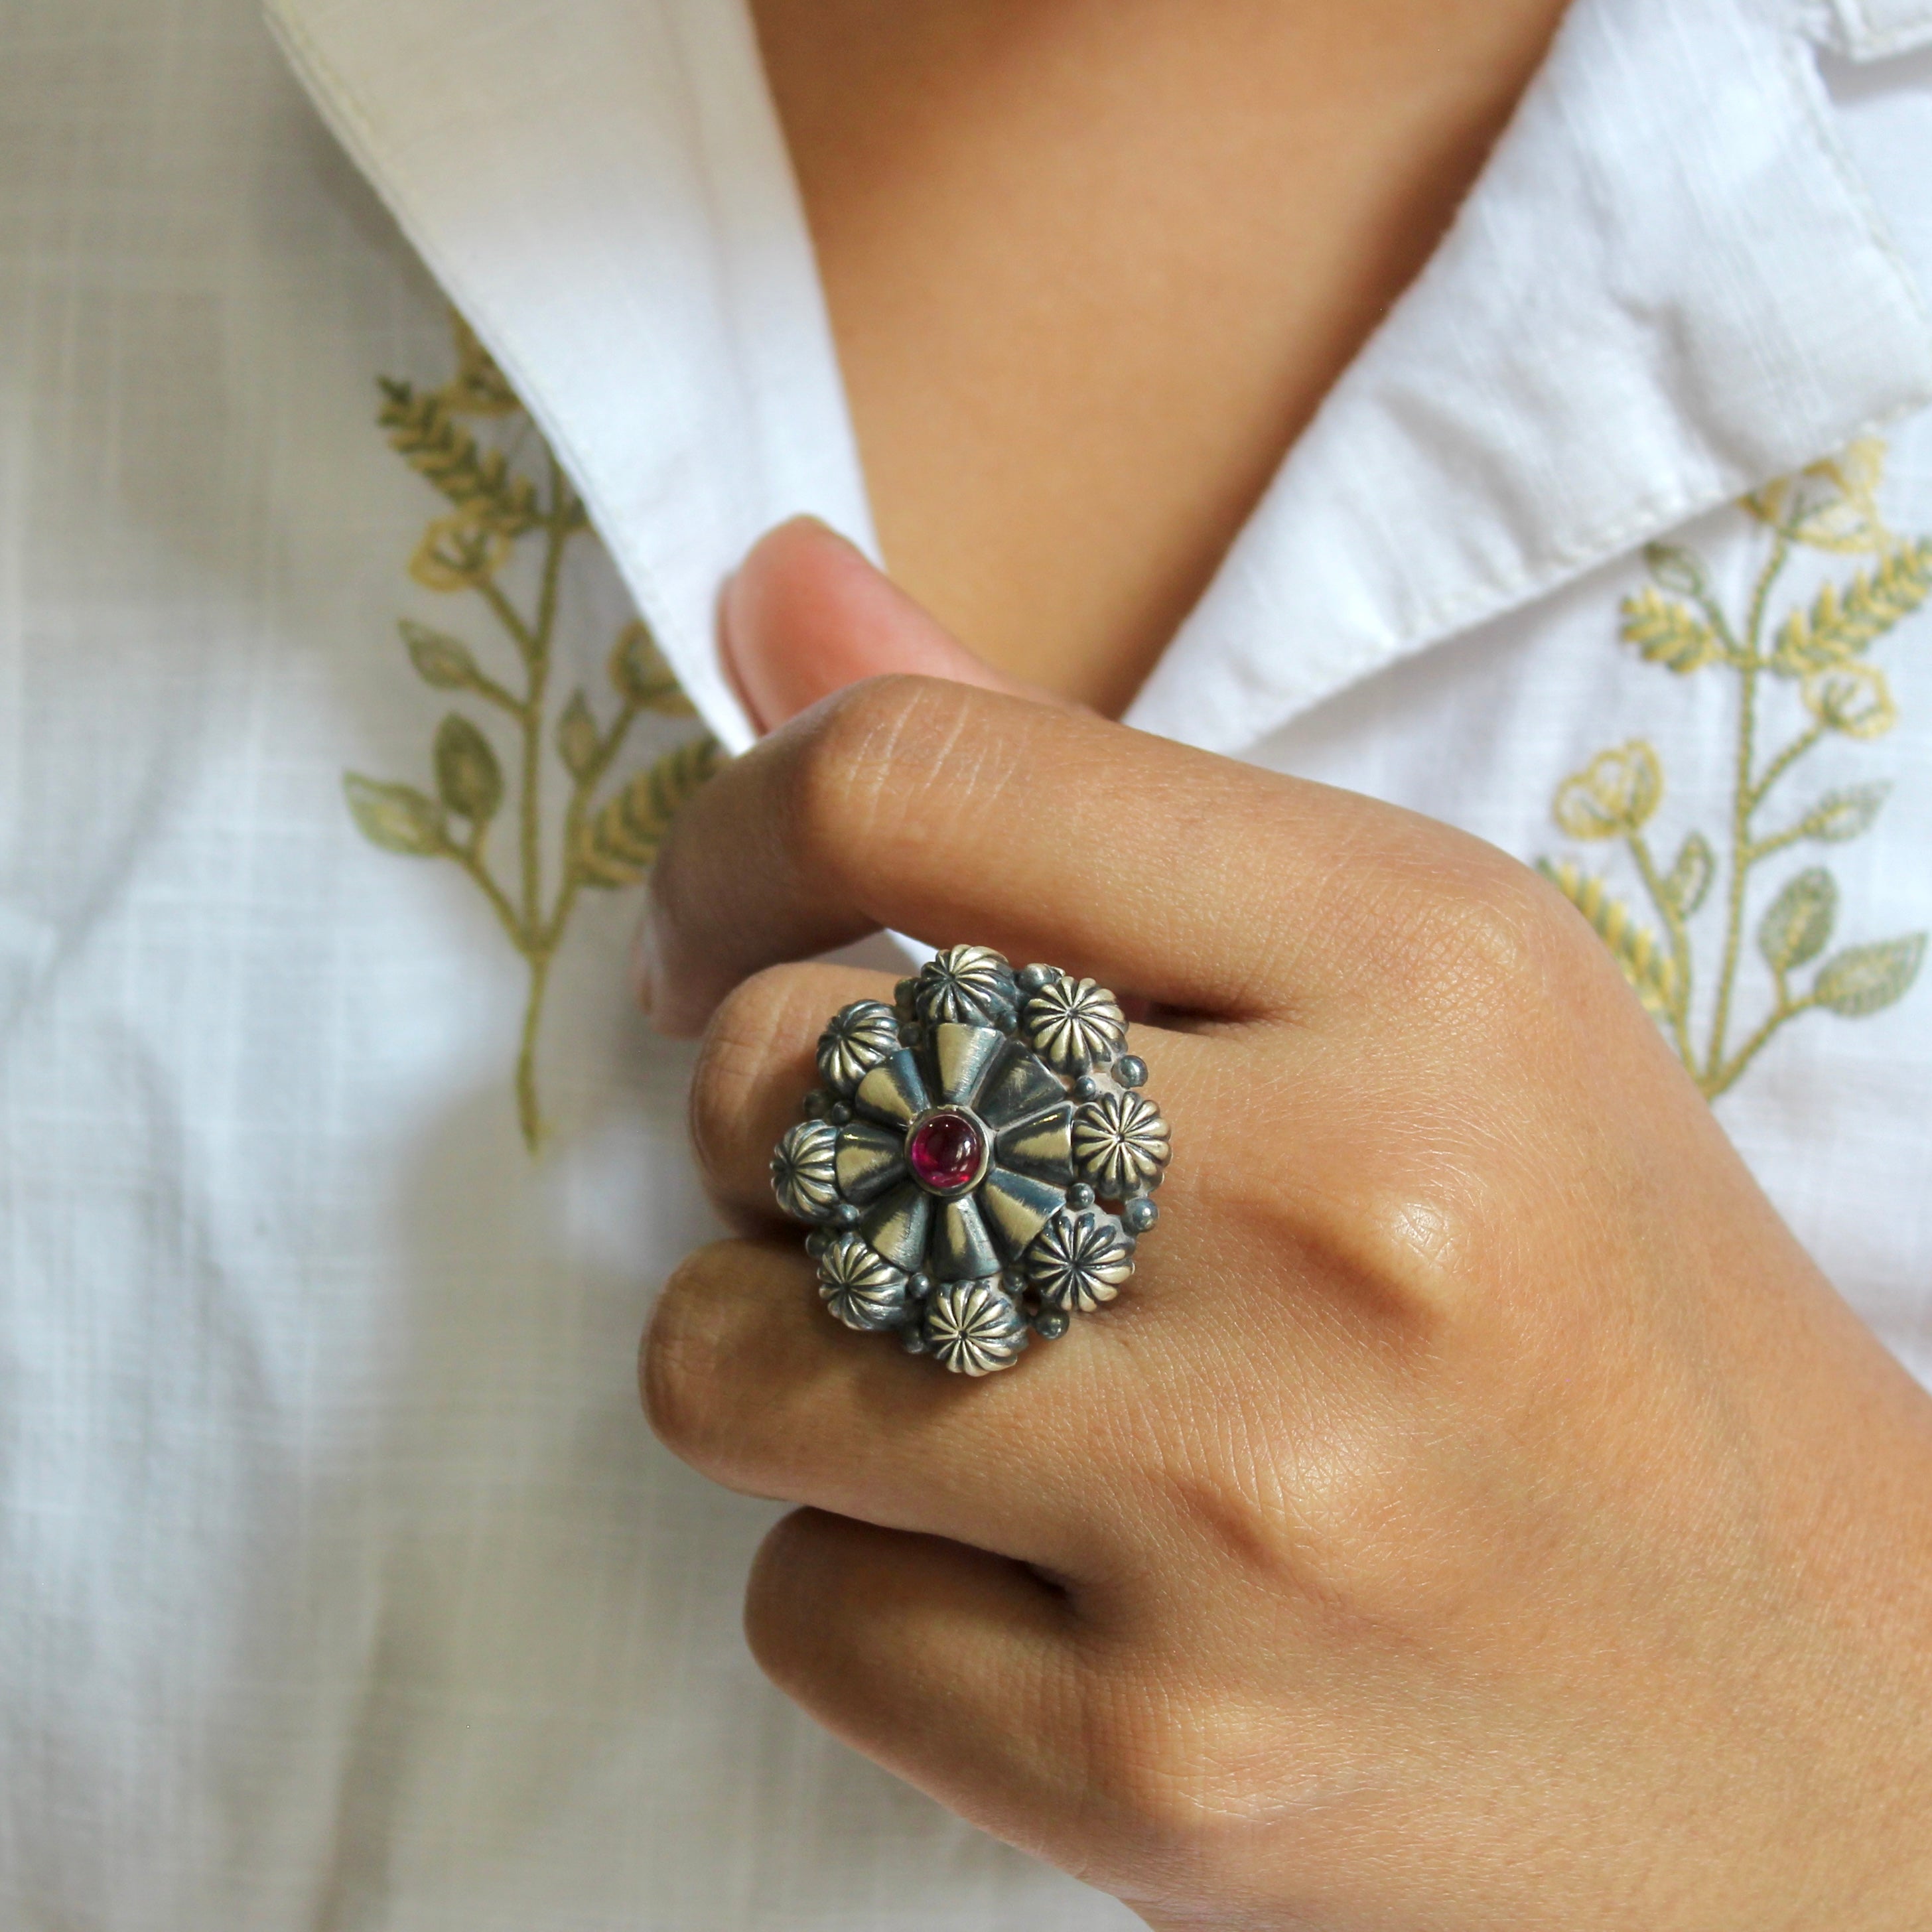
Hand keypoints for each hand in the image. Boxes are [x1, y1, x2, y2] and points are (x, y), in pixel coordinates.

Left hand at [638, 524, 1931, 1929]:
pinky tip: (1052, 1589)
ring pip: (718, 1360)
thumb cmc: (1587, 1314)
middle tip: (920, 1202)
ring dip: (790, 1365)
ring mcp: (1248, 1509)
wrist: (1823, 1728)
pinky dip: (874, 1586)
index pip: (912, 781)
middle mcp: (1341, 1214)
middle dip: (782, 1143)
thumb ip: (1059, 788)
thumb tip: (766, 583)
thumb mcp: (1413, 987)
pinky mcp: (1167, 1769)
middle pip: (774, 1085)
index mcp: (1420, 961)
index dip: (730, 843)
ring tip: (982, 1399)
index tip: (712, 935)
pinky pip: (799, 1608)